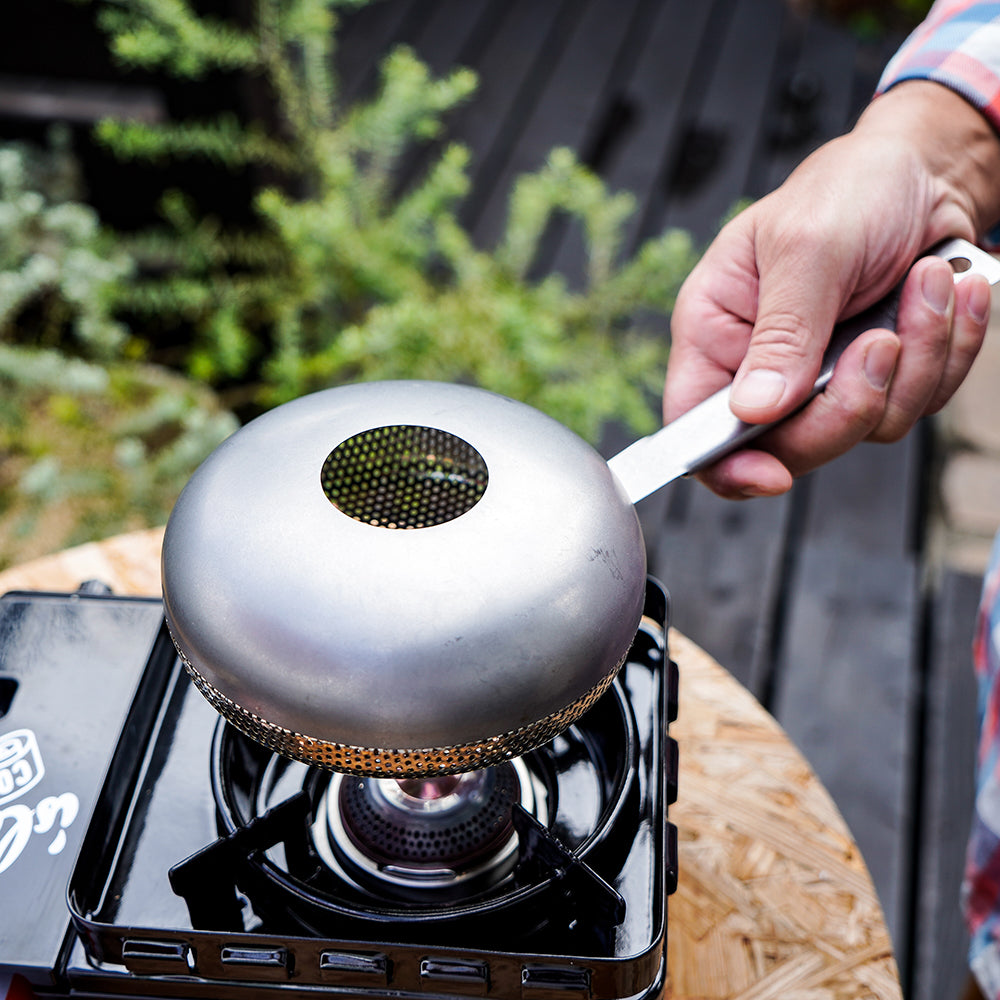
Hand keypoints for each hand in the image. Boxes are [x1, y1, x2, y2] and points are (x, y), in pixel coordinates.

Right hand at [664, 81, 998, 498]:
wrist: (928, 170)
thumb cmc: (850, 189)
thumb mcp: (808, 247)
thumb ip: (782, 331)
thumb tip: (754, 410)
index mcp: (715, 332)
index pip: (694, 428)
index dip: (726, 465)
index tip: (772, 475)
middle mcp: (760, 365)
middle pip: (788, 446)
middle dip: (849, 403)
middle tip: (880, 341)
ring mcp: (821, 378)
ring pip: (866, 428)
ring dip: (915, 361)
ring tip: (927, 284)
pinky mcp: (878, 377)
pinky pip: (916, 403)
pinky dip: (946, 352)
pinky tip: (948, 295)